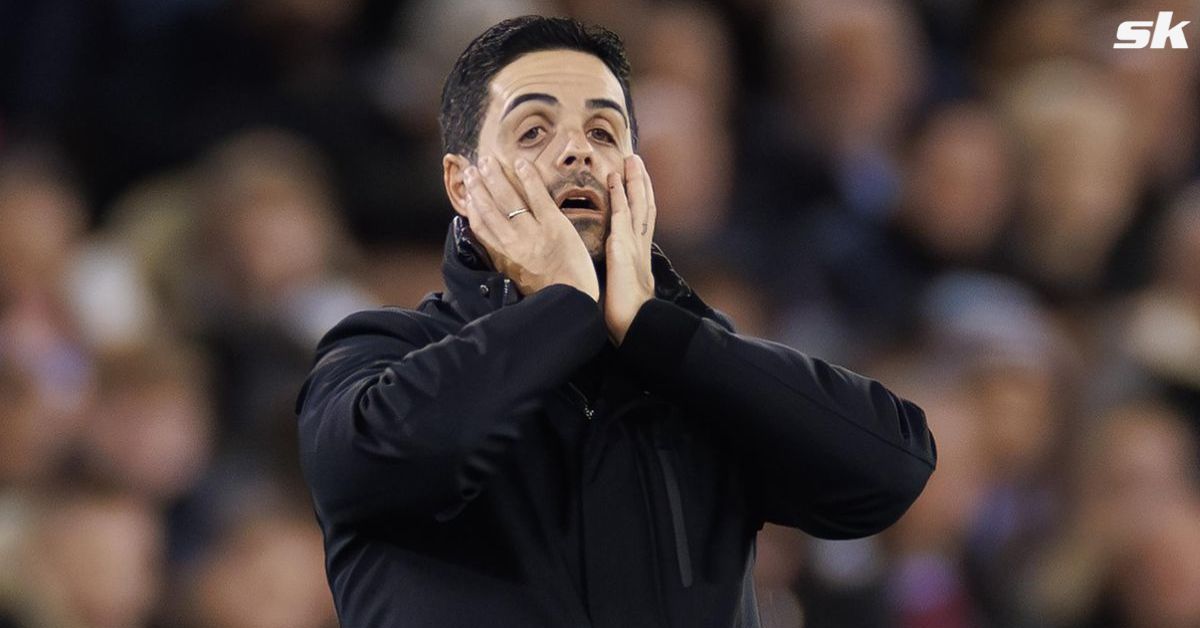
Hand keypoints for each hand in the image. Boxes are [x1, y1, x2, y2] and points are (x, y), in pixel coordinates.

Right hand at [461, 156, 599, 301]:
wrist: (574, 299)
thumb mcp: (518, 277)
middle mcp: (513, 244)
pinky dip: (527, 177)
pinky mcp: (555, 226)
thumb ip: (505, 258)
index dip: (471, 206)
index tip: (467, 192)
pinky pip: (537, 196)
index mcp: (503, 256)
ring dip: (496, 177)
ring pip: (508, 200)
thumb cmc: (548, 290)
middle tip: (471, 169)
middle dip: (478, 186)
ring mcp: (533, 234)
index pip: (480, 226)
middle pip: (488, 208)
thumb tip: (494, 243)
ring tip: (488, 161)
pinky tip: (520, 163)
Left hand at [604, 155, 656, 343]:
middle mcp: (640, 244)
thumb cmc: (627, 312)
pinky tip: (614, 179)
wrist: (634, 324)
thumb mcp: (626, 286)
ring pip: (637, 204)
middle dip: (642, 182)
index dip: (642, 198)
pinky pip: (620, 214)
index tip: (639, 180)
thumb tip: (619, 269)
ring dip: (634, 180)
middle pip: (644, 205)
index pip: (642, 219)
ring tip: (630, 160)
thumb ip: (624, 272)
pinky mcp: (622, 247)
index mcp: (640, 253)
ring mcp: (633, 244)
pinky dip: (618, 195)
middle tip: (637, 160)